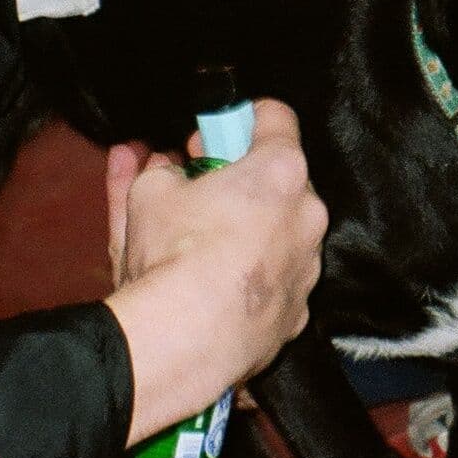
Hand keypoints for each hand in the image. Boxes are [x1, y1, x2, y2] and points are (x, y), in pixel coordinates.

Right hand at [101, 103, 328, 436]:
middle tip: (199, 188)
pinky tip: (210, 286)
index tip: (214, 132)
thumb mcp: (150, 192)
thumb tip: (163, 169)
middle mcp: (308, 215)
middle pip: (280, 182)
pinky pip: (271, 282)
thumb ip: (162, 172)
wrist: (186, 340)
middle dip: (240, 180)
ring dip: (244, 231)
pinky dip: (246, 279)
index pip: (276, 117)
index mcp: (281, 171)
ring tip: (196, 242)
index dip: (240, 118)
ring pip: (277, 235)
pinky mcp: (295, 314)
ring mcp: (307, 268)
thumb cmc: (174, 254)